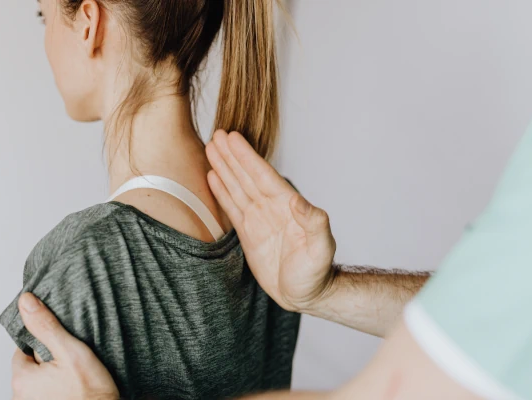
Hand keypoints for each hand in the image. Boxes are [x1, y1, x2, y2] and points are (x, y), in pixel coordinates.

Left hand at [11, 293, 118, 399]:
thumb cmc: (92, 395)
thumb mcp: (71, 352)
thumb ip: (46, 326)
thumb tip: (26, 302)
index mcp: (22, 380)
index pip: (24, 349)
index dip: (45, 345)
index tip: (62, 349)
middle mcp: (20, 397)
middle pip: (31, 367)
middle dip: (48, 362)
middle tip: (71, 365)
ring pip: (39, 382)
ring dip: (53, 378)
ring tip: (74, 379)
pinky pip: (46, 394)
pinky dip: (57, 391)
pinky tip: (73, 390)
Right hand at [206, 130, 336, 312]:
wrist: (306, 294)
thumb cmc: (316, 274)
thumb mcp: (320, 249)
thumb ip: (314, 223)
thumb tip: (298, 200)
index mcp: (287, 206)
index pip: (263, 176)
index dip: (247, 157)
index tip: (233, 138)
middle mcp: (271, 207)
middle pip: (247, 176)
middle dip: (232, 156)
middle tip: (216, 134)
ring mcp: (259, 219)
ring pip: (237, 187)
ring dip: (224, 168)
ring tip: (210, 148)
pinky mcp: (248, 232)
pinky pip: (232, 207)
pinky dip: (222, 191)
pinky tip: (212, 177)